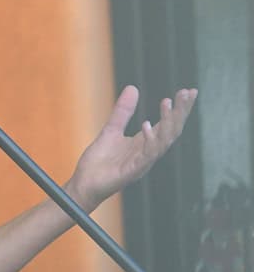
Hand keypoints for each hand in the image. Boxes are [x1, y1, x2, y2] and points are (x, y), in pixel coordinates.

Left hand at [68, 85, 197, 207]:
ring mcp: (142, 163)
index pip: (168, 124)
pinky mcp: (132, 172)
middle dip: (180, 112)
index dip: (179, 108)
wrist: (84, 184)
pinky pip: (146, 156)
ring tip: (167, 102)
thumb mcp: (111, 130)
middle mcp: (148, 152)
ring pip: (163, 141)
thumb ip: (123, 112)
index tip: (189, 91)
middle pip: (171, 130)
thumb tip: (133, 87)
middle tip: (187, 93)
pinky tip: (147, 125)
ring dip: (167, 122)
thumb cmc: (99, 162)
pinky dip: (149, 140)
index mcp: (145, 143)